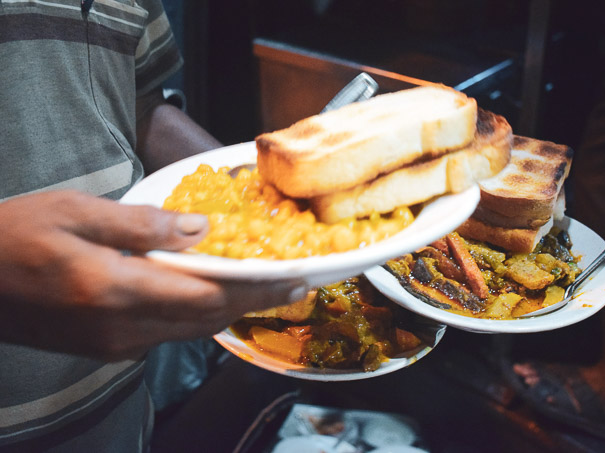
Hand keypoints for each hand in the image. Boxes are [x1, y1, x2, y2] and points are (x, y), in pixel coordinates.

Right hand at [0, 191, 306, 360]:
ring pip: (192, 331)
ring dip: (232, 311)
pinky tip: (214, 297)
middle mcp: (121, 328)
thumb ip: (143, 225)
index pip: (208, 293)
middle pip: (208, 319)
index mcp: (115, 290)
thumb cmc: (12, 236)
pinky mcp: (107, 348)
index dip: (258, 288)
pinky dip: (200, 317)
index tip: (296, 278)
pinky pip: (170, 334)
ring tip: (267, 292)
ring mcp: (114, 344)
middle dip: (256, 302)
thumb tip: (201, 230)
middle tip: (296, 285)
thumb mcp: (76, 212)